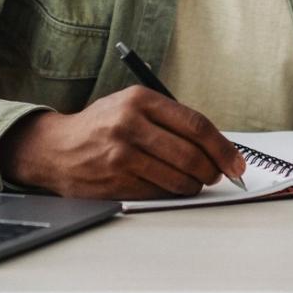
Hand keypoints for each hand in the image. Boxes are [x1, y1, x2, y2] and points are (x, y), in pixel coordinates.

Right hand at [0, 86, 246, 199]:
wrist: (56, 148)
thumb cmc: (101, 126)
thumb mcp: (131, 106)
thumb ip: (169, 119)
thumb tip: (215, 144)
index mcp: (140, 99)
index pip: (195, 124)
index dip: (222, 147)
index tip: (236, 161)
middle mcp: (130, 124)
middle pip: (190, 153)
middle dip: (213, 170)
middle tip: (218, 176)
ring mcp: (122, 154)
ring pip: (177, 177)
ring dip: (194, 185)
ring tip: (195, 182)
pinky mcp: (116, 180)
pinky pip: (158, 192)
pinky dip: (171, 193)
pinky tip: (170, 187)